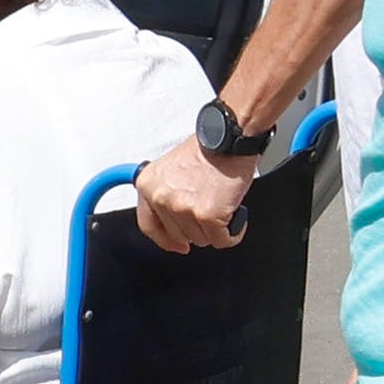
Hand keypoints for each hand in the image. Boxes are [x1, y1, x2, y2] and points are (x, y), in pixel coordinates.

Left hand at [130, 134, 253, 253]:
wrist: (229, 138)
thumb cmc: (207, 148)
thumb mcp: (171, 167)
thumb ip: (166, 192)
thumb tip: (173, 219)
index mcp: (148, 184)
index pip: (148, 225)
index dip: (165, 239)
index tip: (176, 245)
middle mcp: (161, 198)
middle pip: (179, 235)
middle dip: (197, 227)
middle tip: (210, 208)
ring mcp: (183, 208)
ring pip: (201, 239)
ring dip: (215, 228)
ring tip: (223, 205)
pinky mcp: (207, 216)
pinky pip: (222, 240)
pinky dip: (233, 232)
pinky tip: (236, 216)